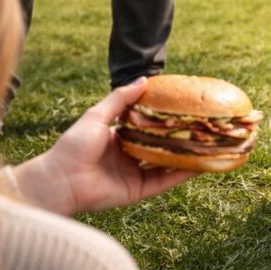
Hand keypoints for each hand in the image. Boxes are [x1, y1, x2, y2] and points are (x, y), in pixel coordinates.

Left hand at [12, 78, 196, 216]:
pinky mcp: (139, 190)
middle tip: (204, 125)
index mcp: (119, 137)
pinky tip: (201, 165)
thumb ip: (120, 99)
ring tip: (210, 145)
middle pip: (162, 144)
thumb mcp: (97, 115)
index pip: (149, 126)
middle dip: (181, 137)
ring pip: (168, 163)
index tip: (184, 107)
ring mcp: (135, 173)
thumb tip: (144, 79)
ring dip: (187, 156)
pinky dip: (183, 174)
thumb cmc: (73, 145)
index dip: (165, 118)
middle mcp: (130, 156)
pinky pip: (165, 180)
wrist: (60, 180)